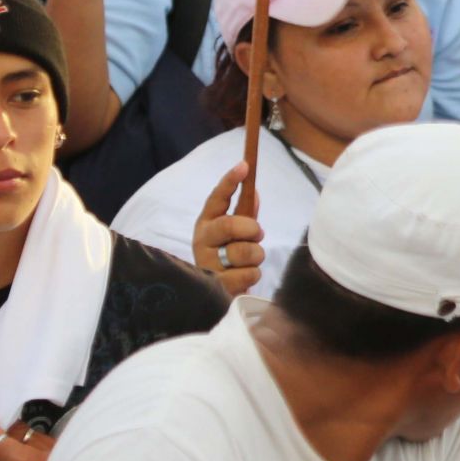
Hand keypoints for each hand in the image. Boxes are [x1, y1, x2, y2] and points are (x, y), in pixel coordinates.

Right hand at [190, 160, 264, 294]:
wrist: (216, 295)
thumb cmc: (228, 257)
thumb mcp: (234, 233)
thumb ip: (244, 213)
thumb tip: (254, 190)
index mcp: (207, 223)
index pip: (216, 198)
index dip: (230, 181)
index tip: (245, 165)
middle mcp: (202, 242)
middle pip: (229, 225)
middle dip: (251, 228)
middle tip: (257, 233)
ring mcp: (207, 264)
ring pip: (245, 252)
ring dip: (256, 256)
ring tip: (248, 261)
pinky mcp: (216, 287)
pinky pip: (248, 274)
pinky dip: (253, 274)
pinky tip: (242, 277)